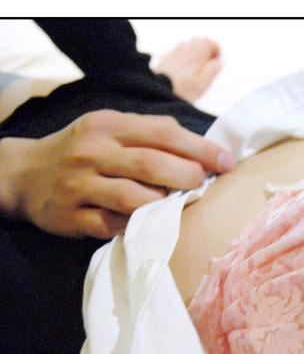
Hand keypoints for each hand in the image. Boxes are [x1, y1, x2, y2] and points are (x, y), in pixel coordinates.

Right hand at [0, 110, 234, 238]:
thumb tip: (202, 150)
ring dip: (164, 205)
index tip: (227, 163)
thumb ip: (150, 134)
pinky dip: (136, 227)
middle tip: (203, 185)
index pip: (163, 133)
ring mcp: (80, 186)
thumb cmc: (82, 151)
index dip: (200, 149)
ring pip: (132, 198)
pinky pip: (112, 226)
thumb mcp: (109, 129)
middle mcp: (93, 152)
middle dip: (187, 177)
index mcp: (108, 125)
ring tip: (178, 206)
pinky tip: (150, 226)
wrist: (26, 174)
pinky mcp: (72, 217)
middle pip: (151, 164)